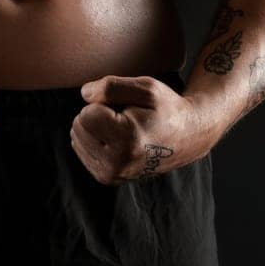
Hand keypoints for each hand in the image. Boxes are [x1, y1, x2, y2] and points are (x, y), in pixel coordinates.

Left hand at [71, 75, 210, 184]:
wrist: (187, 137)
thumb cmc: (166, 108)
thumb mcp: (146, 87)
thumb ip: (111, 87)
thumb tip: (84, 94)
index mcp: (127, 140)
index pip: (86, 114)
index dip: (103, 103)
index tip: (126, 107)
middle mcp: (117, 163)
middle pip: (78, 126)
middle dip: (97, 115)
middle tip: (126, 117)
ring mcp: (111, 174)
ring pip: (77, 138)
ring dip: (96, 128)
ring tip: (123, 128)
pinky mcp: (107, 178)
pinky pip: (82, 150)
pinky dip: (94, 140)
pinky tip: (117, 139)